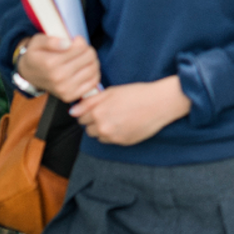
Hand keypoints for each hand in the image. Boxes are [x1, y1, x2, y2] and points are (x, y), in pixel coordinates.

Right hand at [17, 34, 99, 101]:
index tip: (74, 41)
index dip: (80, 41)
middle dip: (87, 50)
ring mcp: (64, 89)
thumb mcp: (38, 42)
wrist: (29, 75)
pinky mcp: (70, 96)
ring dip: (92, 61)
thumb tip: (67, 43)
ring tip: (83, 59)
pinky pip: (93, 83)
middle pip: (89, 57)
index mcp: (51, 63)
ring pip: (93, 69)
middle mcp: (58, 77)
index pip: (80, 48)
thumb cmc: (37, 55)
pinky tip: (85, 69)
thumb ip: (51, 40)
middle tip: (80, 50)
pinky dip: (94, 74)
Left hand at [69, 77, 191, 145]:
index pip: (80, 117)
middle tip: (109, 111)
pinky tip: (125, 123)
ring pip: (98, 135)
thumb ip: (90, 101)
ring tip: (118, 117)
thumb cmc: (138, 93)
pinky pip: (110, 140)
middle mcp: (102, 126)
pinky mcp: (121, 143)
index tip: (96, 107)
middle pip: (87, 128)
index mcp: (98, 111)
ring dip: (103, 128)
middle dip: (94, 120)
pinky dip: (114, 133)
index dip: (88, 110)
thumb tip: (73, 111)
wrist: (159, 103)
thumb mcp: (112, 91)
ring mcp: (112, 136)